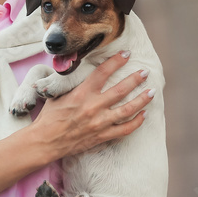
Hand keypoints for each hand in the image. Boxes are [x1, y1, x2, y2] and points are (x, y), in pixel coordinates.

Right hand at [32, 52, 153, 159]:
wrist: (45, 141)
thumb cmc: (49, 116)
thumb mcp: (58, 93)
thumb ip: (72, 82)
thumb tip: (79, 68)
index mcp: (82, 93)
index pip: (103, 72)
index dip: (117, 61)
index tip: (127, 54)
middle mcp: (93, 106)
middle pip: (121, 90)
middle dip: (136, 79)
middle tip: (145, 72)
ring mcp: (99, 122)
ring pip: (127, 110)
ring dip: (142, 100)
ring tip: (151, 92)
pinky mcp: (101, 136)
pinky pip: (124, 130)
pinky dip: (136, 123)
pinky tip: (143, 115)